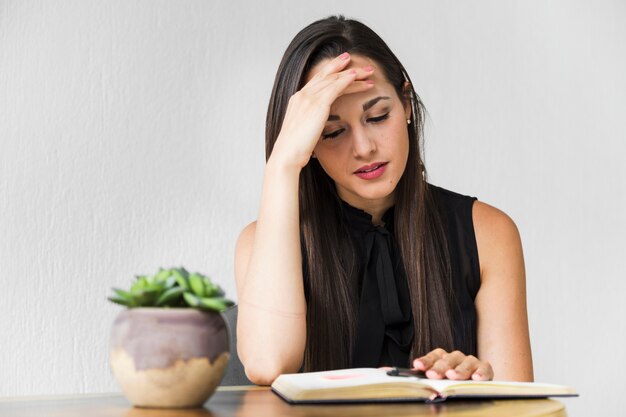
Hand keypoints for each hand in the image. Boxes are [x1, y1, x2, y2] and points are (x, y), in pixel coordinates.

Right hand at [270, 52, 374, 169]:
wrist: (287, 156)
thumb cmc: (295, 150)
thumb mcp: (303, 132)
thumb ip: (311, 123)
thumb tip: (318, 127)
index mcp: (297, 100)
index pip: (317, 81)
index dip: (330, 72)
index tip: (342, 68)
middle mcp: (302, 95)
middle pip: (325, 75)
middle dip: (341, 66)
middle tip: (354, 59)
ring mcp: (308, 98)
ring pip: (334, 79)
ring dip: (352, 74)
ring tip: (367, 71)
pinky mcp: (317, 105)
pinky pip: (335, 87)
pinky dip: (347, 80)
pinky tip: (357, 77)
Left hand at [412, 348, 493, 380]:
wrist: (477, 384)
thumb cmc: (455, 381)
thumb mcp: (442, 379)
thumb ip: (429, 377)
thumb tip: (412, 375)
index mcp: (444, 358)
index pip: (434, 357)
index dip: (426, 361)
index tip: (418, 365)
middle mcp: (457, 358)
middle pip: (447, 360)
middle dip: (440, 367)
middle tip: (433, 374)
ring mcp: (471, 362)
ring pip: (465, 363)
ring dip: (459, 370)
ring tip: (452, 375)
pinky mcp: (485, 368)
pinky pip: (484, 368)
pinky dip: (481, 372)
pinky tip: (476, 377)